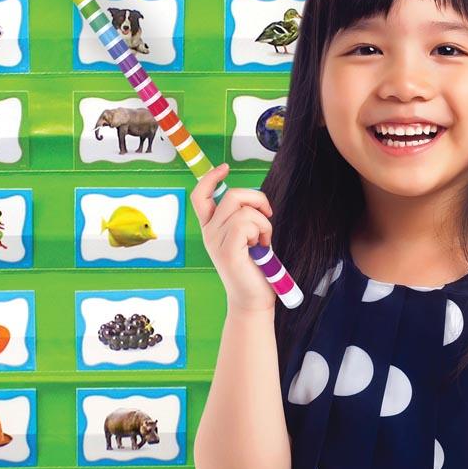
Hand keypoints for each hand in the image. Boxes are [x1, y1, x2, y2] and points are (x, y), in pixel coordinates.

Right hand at [190, 163, 277, 312]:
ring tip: (263, 241)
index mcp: (211, 228)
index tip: (224, 168)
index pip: (199, 196)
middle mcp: (209, 233)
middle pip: (231, 195)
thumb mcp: (247, 237)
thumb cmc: (254, 269)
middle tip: (267, 217)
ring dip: (263, 222)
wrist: (253, 300)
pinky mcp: (227, 251)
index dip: (210, 178)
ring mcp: (216, 242)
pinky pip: (246, 224)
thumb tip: (253, 200)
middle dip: (256, 200)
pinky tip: (261, 247)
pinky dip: (261, 231)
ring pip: (243, 210)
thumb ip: (243, 217)